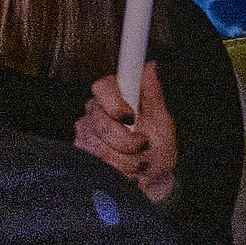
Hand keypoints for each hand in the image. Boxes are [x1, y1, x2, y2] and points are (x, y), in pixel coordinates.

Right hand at [77, 63, 177, 204]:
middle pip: (101, 122)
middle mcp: (95, 111)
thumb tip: (151, 66)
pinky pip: (98, 164)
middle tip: (145, 145)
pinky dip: (119, 170)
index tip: (130, 118)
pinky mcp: (82, 154)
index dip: (115, 103)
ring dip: (127, 160)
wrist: (153, 178)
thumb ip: (153, 94)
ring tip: (141, 161)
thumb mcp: (162, 121)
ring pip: (100, 147)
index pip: (103, 88)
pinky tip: (128, 169)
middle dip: (127, 141)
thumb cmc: (158, 146)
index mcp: (114, 96)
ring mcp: (86, 133)